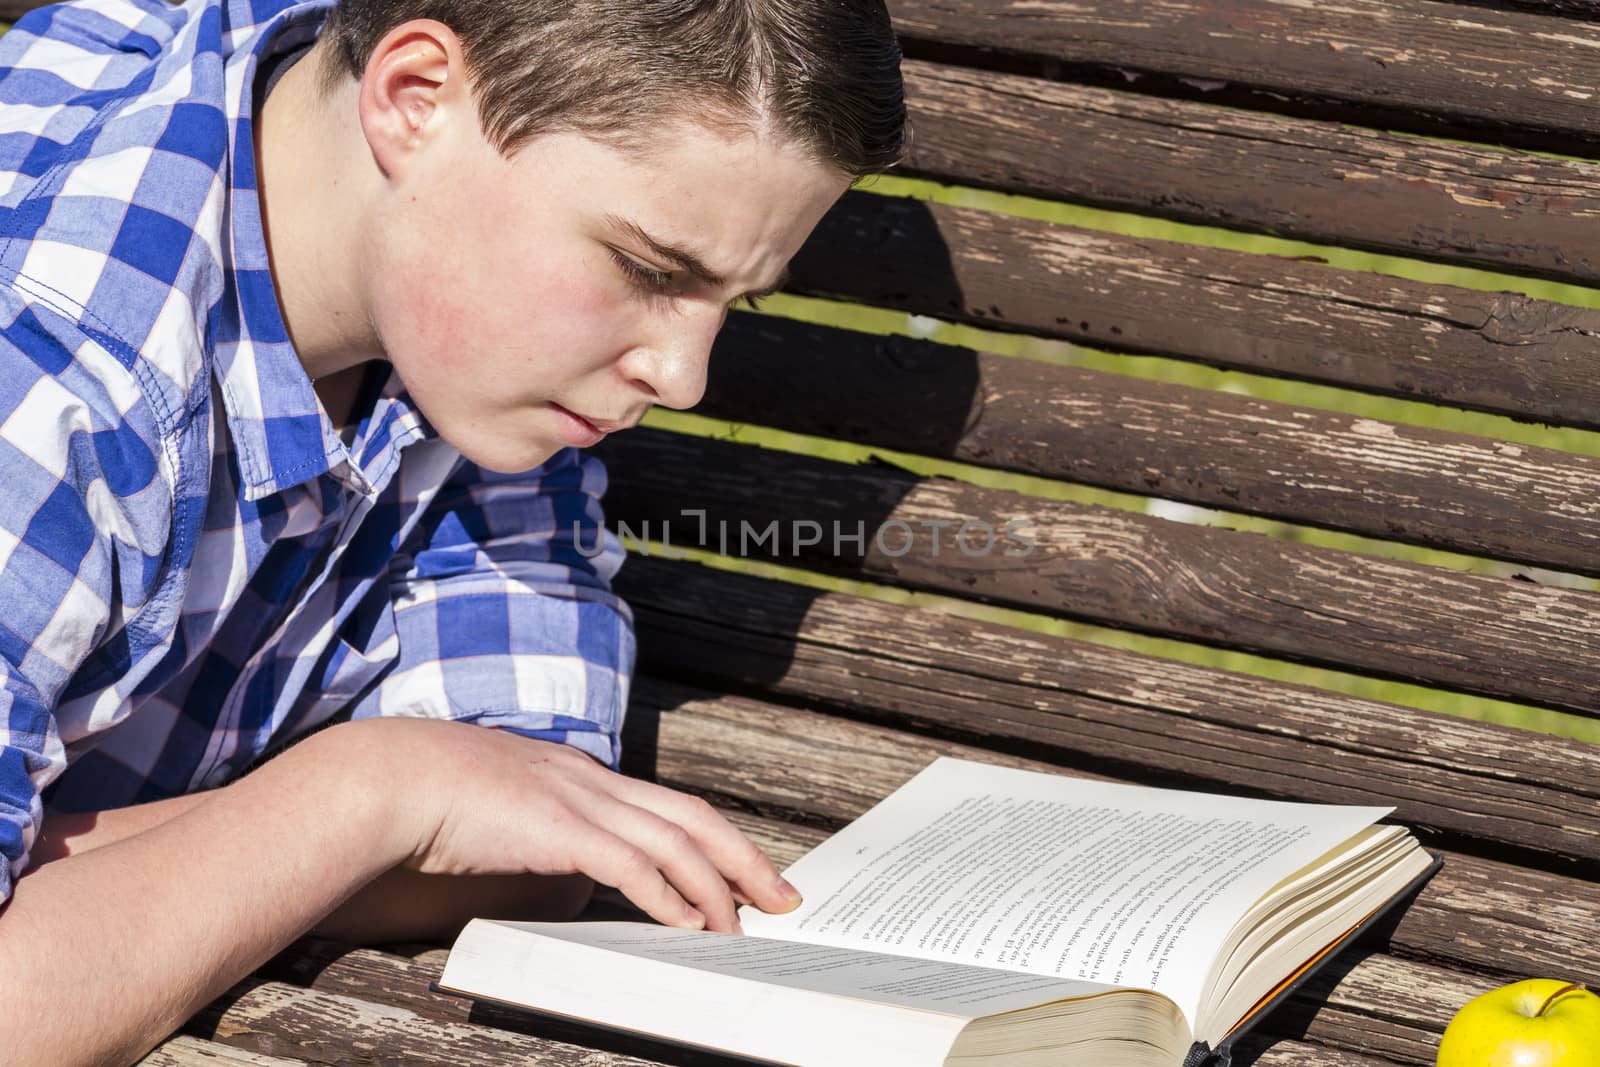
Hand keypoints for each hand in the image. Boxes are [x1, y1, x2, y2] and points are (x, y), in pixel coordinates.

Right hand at [334, 717, 801, 933]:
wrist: (383, 780)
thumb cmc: (425, 802)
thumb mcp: (499, 822)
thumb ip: (542, 849)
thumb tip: (568, 892)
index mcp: (578, 775)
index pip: (665, 804)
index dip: (713, 838)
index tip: (744, 870)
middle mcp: (590, 780)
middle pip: (691, 815)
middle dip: (745, 858)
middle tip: (784, 896)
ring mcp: (576, 798)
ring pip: (674, 840)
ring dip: (717, 887)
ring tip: (745, 926)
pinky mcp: (557, 828)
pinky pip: (631, 865)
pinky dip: (668, 896)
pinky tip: (688, 924)